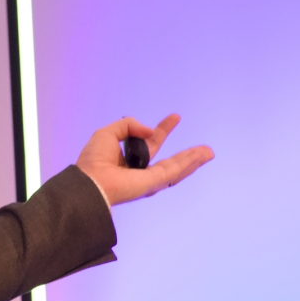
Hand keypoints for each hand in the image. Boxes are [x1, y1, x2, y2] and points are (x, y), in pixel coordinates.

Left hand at [76, 114, 212, 205]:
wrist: (90, 180)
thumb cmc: (93, 160)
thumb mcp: (109, 133)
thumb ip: (129, 125)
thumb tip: (150, 131)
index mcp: (129, 160)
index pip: (152, 143)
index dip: (163, 129)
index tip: (175, 117)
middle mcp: (141, 171)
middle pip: (169, 160)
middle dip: (187, 154)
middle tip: (204, 147)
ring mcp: (149, 179)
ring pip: (177, 168)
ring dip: (194, 160)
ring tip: (209, 152)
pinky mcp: (154, 183)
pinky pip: (174, 170)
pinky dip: (189, 162)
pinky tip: (201, 156)